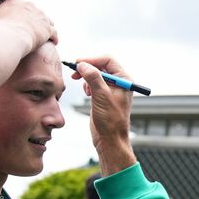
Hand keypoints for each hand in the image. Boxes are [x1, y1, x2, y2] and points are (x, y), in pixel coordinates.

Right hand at [0, 0, 57, 50]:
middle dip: (35, 20)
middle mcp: (27, 7)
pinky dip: (53, 38)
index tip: (21, 23)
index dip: (22, 15)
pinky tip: (53, 43)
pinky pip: (53, 33)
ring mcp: (39, 17)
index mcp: (13, 3)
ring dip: (46, 28)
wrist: (4, 38)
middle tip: (34, 31)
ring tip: (47, 37)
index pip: (20, 6)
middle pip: (35, 12)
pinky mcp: (46, 29)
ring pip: (46, 21)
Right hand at [74, 57, 136, 174]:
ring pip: (96, 74)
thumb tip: (82, 64)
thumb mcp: (101, 95)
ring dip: (86, 77)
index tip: (79, 63)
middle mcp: (119, 83)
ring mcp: (111, 90)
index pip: (108, 60)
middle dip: (87, 67)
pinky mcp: (103, 97)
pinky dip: (87, 85)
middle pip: (101, 66)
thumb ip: (93, 77)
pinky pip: (94, 84)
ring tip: (81, 85)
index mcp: (124, 79)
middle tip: (74, 72)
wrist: (110, 139)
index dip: (93, 59)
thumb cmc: (111, 120)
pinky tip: (86, 93)